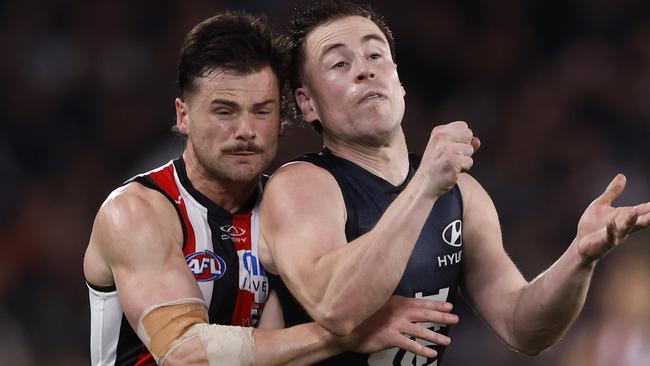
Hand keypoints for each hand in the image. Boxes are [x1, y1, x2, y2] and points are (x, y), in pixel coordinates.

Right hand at [338, 295, 458, 358]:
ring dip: (435, 335)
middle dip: (442, 316)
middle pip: (424, 314)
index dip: (436, 304)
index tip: (449, 306)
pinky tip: (431, 353)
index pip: (420, 302)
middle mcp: (398, 311)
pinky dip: (422, 350)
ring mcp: (394, 324)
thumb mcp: (377, 304)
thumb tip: (404, 307)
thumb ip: (392, 305)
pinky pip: (410, 345)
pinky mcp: (390, 338)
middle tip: (455, 319)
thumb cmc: (361, 317)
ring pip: (420, 330)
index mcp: (396, 301)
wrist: (344, 329)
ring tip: (447, 340)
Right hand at [418, 121, 480, 197]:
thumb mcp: (445, 149)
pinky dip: (464, 169)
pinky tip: (453, 171)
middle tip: (453, 157)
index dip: (462, 138)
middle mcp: (441, 138)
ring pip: (469, 149)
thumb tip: (477, 141)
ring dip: (464, 159)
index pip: (463, 126)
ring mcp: (446, 149)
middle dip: (465, 147)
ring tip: (452, 165)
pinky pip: (469, 162)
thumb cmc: (436, 167)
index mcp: (438, 132)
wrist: (425, 184)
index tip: (452, 148)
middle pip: (468, 134)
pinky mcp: (452, 161)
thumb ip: (462, 142)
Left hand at [576, 174, 649, 262]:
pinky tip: (612, 222)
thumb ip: (612, 192)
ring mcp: (616, 234)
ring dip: (632, 220)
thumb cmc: (592, 225)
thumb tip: (622, 175)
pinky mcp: (606, 242)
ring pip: (628, 228)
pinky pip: (610, 236)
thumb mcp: (601, 204)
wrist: (580, 243)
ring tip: (635, 211)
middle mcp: (624, 226)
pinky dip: (612, 229)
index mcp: (625, 216)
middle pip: (641, 220)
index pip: (643, 209)